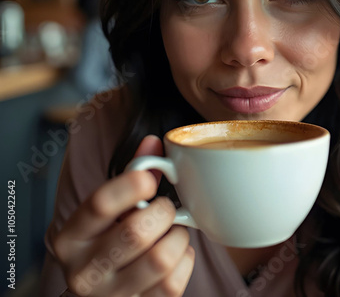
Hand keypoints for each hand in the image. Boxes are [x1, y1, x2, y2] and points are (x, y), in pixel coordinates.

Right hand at [52, 135, 194, 295]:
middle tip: (165, 209)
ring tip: (172, 232)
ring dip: (177, 238)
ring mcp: (109, 296)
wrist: (99, 293)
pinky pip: (173, 283)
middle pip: (136, 233)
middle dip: (162, 213)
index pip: (99, 205)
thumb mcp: (108, 209)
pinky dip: (185, 261)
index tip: (150, 180)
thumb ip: (131, 174)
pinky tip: (176, 254)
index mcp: (71, 237)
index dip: (131, 186)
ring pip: (160, 259)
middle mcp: (84, 271)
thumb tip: (153, 142)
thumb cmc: (107, 240)